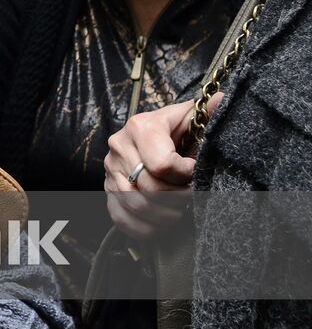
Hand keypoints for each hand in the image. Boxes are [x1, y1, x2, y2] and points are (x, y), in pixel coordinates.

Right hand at [102, 93, 221, 239]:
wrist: (147, 139)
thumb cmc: (175, 132)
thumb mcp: (189, 119)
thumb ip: (205, 114)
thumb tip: (223, 100)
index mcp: (140, 127)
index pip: (163, 165)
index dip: (186, 175)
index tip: (195, 173)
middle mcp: (119, 147)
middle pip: (151, 189)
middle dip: (178, 200)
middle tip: (191, 197)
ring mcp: (110, 170)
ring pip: (137, 206)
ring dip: (164, 216)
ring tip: (178, 209)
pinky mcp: (105, 190)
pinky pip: (121, 218)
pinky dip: (145, 228)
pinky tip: (160, 222)